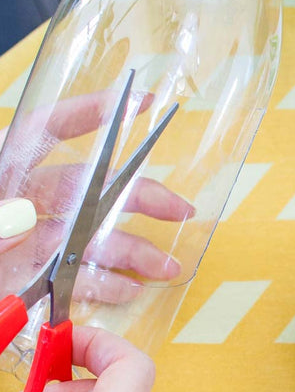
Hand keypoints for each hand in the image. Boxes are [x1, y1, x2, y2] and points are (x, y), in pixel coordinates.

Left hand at [0, 90, 193, 302]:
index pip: (48, 130)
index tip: (142, 102)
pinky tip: (128, 289)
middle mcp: (21, 202)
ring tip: (167, 265)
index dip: (94, 112)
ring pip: (91, 239)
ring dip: (132, 251)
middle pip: (89, 188)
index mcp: (2, 174)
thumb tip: (24, 216)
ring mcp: (28, 243)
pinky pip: (74, 278)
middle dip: (140, 197)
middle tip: (179, 208)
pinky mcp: (29, 279)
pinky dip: (103, 285)